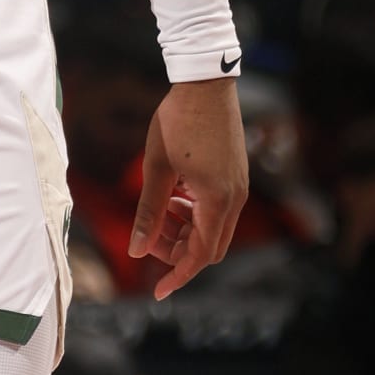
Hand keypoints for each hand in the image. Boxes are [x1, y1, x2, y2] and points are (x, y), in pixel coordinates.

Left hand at [130, 78, 247, 298]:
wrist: (205, 82)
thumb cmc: (177, 121)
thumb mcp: (156, 169)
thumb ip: (148, 212)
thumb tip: (136, 249)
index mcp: (216, 200)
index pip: (199, 256)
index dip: (177, 276)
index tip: (158, 291)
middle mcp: (234, 198)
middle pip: (208, 247)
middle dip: (177, 251)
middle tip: (147, 237)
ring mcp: (238, 187)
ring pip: (213, 230)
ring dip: (185, 231)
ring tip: (159, 210)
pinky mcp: (235, 177)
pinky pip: (217, 210)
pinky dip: (194, 213)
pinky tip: (174, 195)